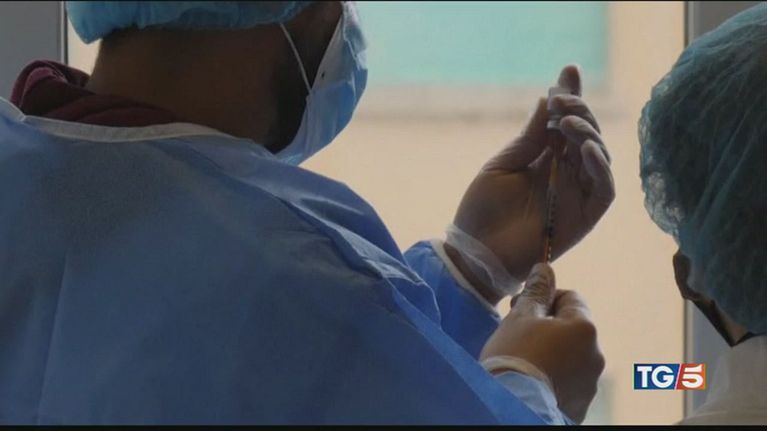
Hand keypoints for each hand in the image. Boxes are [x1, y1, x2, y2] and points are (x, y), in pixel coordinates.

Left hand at [452, 65, 613, 288]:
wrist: (475, 251)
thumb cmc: (481, 211)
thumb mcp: (502, 165)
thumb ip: (530, 137)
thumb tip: (547, 100)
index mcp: (545, 159)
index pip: (566, 123)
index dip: (571, 96)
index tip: (568, 70)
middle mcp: (565, 175)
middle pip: (587, 136)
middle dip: (579, 111)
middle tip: (561, 101)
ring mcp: (576, 196)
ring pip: (600, 159)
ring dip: (589, 135)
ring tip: (567, 123)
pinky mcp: (583, 218)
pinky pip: (603, 191)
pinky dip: (600, 169)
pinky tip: (585, 149)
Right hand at [480, 263, 604, 423]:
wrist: (511, 406)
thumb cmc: (514, 356)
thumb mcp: (520, 317)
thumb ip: (536, 291)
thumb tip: (545, 268)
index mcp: (585, 327)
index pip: (571, 297)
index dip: (545, 299)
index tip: (522, 308)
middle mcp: (596, 355)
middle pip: (572, 328)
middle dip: (548, 327)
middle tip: (518, 335)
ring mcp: (591, 384)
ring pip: (571, 356)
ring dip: (552, 354)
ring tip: (524, 363)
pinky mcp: (582, 407)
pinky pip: (569, 382)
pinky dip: (555, 378)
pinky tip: (533, 381)